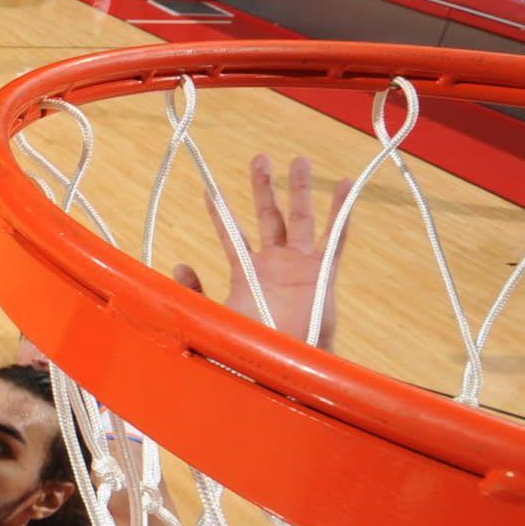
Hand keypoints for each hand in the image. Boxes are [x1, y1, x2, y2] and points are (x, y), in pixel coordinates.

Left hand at [175, 153, 350, 350]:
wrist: (284, 368)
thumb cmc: (250, 349)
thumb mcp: (213, 317)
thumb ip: (194, 292)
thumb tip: (178, 265)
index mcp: (247, 273)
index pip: (232, 235)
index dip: (222, 214)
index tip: (211, 191)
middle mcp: (274, 264)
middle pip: (269, 215)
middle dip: (264, 187)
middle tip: (260, 157)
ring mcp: (300, 266)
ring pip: (301, 218)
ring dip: (301, 189)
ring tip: (300, 160)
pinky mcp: (323, 273)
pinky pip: (336, 237)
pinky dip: (342, 211)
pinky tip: (346, 186)